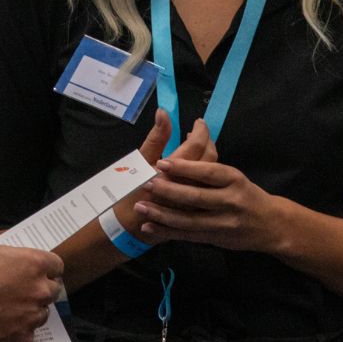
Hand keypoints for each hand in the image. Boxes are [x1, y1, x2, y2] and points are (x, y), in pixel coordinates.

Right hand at [0, 243, 62, 341]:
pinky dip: (15, 332)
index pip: (56, 266)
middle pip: (52, 291)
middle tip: (17, 292)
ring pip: (40, 315)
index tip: (33, 273)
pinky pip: (26, 336)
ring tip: (2, 311)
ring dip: (27, 312)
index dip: (44, 269)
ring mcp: (31, 319)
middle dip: (38, 290)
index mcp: (33, 264)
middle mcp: (38, 291)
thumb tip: (14, 261)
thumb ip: (9, 257)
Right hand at [110, 113, 214, 243]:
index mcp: (174, 170)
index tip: (199, 122)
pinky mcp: (198, 211)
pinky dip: (206, 177)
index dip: (200, 131)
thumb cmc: (131, 191)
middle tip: (200, 133)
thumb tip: (164, 113)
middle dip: (207, 142)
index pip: (197, 145)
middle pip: (209, 160)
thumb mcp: (140, 162)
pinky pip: (209, 191)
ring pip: (212, 176)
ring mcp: (196, 200)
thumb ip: (156, 138)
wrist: (130, 228)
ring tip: (201, 148)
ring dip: (208, 159)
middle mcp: (189, 185)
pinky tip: (199, 170)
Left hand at [133, 155, 277, 252]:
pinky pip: (188, 235)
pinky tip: (149, 225)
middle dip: (169, 191)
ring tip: (141, 206)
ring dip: (163, 213)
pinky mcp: (216, 239)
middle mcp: (231, 200)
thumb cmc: (245, 193)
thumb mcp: (233, 174)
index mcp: (233, 178)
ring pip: (189, 219)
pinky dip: (167, 231)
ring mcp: (224, 223)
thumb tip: (189, 132)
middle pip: (196, 196)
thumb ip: (209, 160)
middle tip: (146, 184)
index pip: (207, 171)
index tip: (161, 162)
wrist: (271, 225)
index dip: (184, 167)